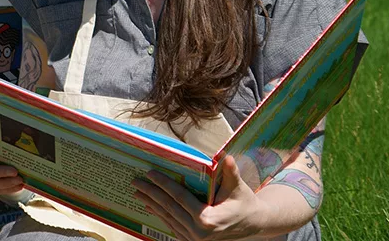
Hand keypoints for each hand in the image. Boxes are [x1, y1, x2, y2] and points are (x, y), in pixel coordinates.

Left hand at [132, 156, 269, 239]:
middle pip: (169, 208)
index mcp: (208, 220)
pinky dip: (160, 215)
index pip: (180, 198)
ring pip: (168, 218)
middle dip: (150, 193)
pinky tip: (150, 206)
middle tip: (135, 181)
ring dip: (151, 204)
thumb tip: (225, 157)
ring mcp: (194, 239)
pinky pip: (172, 226)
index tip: (149, 173)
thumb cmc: (244, 203)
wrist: (253, 225)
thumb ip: (230, 172)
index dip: (163, 184)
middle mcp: (199, 233)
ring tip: (137, 192)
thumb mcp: (238, 187)